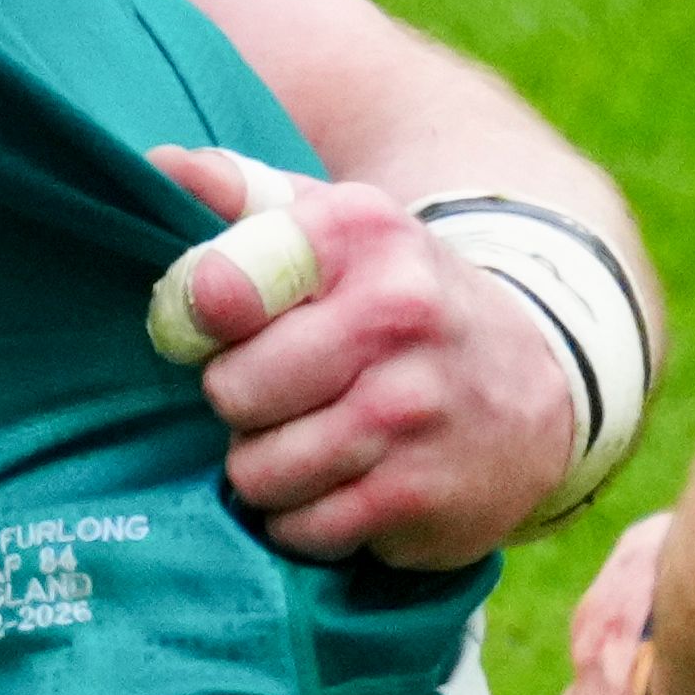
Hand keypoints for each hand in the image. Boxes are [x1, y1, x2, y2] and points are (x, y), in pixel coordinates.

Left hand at [152, 149, 577, 568]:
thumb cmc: (394, 296)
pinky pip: (304, 528)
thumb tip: (157, 166)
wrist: (538, 377)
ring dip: (264, 467)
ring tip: (306, 437)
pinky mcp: (426, 497)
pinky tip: (339, 484)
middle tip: (275, 390)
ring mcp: (416, 413)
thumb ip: (236, 191)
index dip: (193, 318)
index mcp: (359, 236)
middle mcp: (398, 317)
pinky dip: (303, 518)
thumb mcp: (332, 225)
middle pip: (230, 392)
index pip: (219, 288)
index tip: (213, 324)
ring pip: (259, 471)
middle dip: (236, 400)